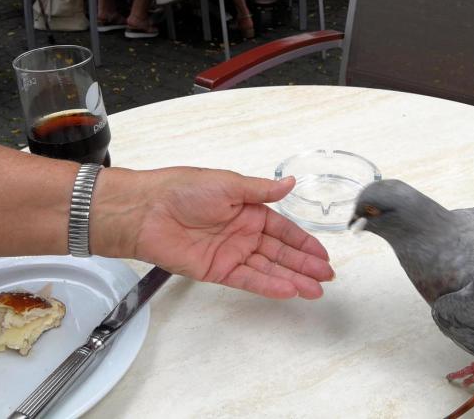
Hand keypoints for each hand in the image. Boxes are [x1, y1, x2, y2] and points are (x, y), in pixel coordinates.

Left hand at [91, 167, 333, 298]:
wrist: (147, 211)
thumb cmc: (183, 189)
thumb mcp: (229, 184)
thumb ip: (262, 190)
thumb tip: (290, 182)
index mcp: (248, 210)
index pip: (284, 230)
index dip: (304, 244)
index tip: (323, 256)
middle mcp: (242, 234)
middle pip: (280, 253)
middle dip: (304, 266)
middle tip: (326, 278)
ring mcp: (231, 254)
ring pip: (268, 269)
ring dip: (292, 279)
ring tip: (315, 290)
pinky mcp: (216, 271)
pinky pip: (248, 280)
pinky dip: (268, 286)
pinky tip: (288, 290)